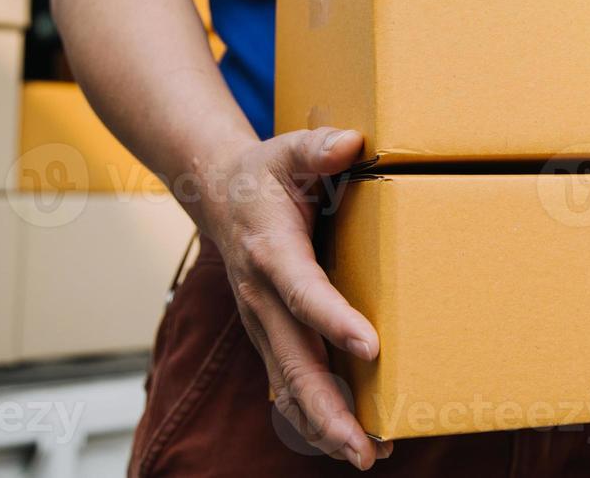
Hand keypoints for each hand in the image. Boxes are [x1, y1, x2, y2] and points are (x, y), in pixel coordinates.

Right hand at [198, 127, 391, 469]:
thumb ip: (318, 147)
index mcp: (270, 251)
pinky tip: (350, 439)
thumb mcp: (289, 148)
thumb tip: (350, 143)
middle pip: (293, 361)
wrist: (218, 192)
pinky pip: (289, 381)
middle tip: (364, 445)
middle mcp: (261, 297)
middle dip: (327, 408)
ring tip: (368, 455)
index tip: (370, 346)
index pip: (304, 291)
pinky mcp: (270, 333)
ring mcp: (263, 322)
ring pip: (289, 383)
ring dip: (323, 424)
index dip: (334, 319)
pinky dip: (314, 415)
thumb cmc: (264, 172)